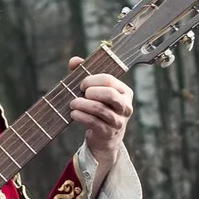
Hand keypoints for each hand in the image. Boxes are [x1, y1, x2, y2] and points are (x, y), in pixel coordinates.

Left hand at [67, 57, 132, 177]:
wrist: (106, 137)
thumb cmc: (100, 108)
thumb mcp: (96, 91)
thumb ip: (85, 74)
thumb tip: (74, 61)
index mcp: (125, 92)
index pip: (109, 80)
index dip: (92, 80)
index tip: (81, 84)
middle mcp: (125, 106)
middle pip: (109, 94)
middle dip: (91, 91)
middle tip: (80, 93)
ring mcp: (118, 121)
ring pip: (100, 109)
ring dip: (83, 105)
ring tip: (72, 103)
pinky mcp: (109, 133)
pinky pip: (94, 122)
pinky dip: (81, 116)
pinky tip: (73, 113)